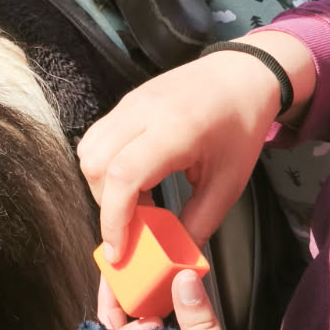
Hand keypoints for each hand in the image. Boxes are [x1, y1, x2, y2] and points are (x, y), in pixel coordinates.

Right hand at [77, 36, 312, 256]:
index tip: (119, 252)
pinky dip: (103, 164)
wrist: (240, 74)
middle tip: (134, 224)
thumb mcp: (229, 183)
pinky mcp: (125, 101)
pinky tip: (132, 177)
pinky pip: (97, 136)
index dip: (114, 219)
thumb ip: (199, 221)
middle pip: (95, 163)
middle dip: (106, 205)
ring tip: (134, 201)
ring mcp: (129, 102)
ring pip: (89, 149)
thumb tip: (174, 255)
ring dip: (101, 184)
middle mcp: (142, 112)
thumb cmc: (240, 126)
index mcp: (174, 130)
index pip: (123, 174)